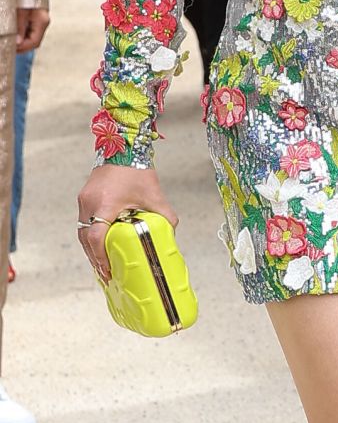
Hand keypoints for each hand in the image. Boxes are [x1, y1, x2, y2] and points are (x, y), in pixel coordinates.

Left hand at [15, 7, 47, 53]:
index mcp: (42, 21)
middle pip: (36, 42)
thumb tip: (18, 42)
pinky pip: (33, 33)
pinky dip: (25, 37)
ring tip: (14, 43)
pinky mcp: (38, 20)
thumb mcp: (20, 12)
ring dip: (24, 43)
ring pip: (34, 38)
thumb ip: (20, 27)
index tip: (13, 48)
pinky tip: (18, 37)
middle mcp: (44, 22)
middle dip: (24, 47)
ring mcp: (42, 21)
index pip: (35, 42)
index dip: (24, 47)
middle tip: (13, 48)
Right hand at [76, 164, 177, 283]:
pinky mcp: (84, 198)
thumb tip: (171, 237)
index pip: (96, 236)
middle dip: (95, 258)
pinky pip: (83, 223)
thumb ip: (165, 217)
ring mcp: (84, 200)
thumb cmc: (138, 172)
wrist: (124, 148)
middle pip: (85, 239)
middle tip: (106, 274)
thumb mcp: (155, 197)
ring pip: (82, 232)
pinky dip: (90, 237)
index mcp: (105, 204)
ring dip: (90, 249)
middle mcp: (89, 203)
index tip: (108, 269)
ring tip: (102, 265)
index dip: (100, 256)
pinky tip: (100, 246)